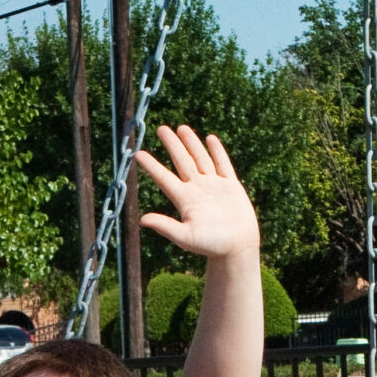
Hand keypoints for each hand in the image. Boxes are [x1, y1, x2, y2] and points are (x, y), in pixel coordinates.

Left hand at [136, 125, 259, 260]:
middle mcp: (197, 189)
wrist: (237, 248)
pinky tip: (210, 139)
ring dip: (191, 143)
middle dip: (172, 144)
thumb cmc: (211, 246)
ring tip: (181, 128)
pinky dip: (217, 151)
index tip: (138, 154)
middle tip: (161, 129)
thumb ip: (166, 227)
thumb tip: (143, 220)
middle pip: (182, 161)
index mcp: (184, 199)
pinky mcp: (231, 186)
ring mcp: (214, 186)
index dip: (151, 166)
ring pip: (200, 158)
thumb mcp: (186, 237)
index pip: (164, 178)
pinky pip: (223, 164)